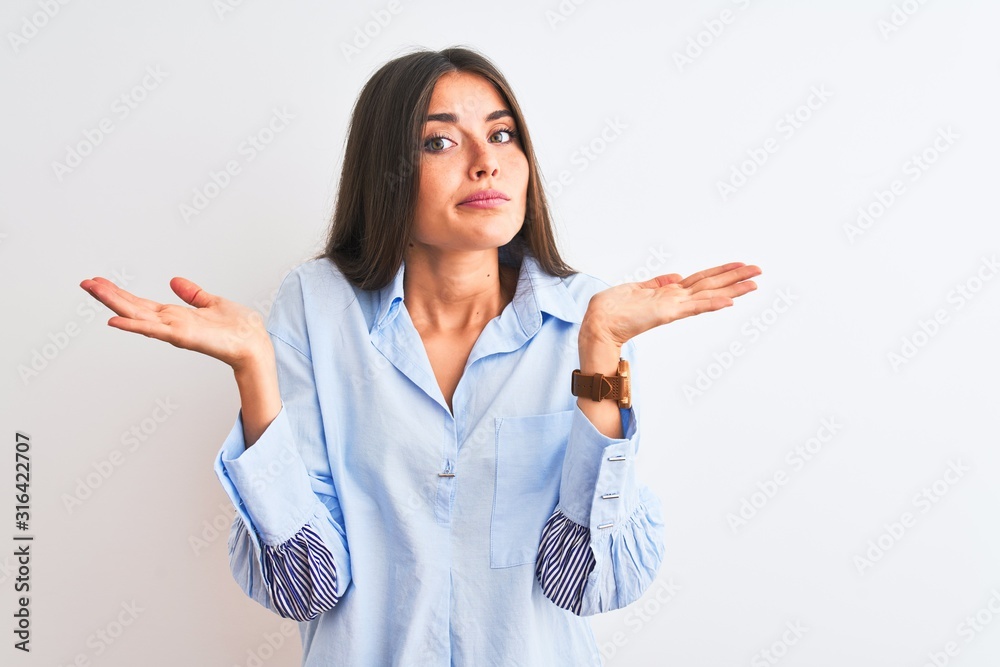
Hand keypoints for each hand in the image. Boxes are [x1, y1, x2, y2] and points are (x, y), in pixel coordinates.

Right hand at [79, 276, 272, 371]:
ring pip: (137, 315)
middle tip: (85, 282)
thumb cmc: (238, 328)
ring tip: (93, 290)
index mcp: (175, 315)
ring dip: (114, 303)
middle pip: (132, 307)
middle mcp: (170, 323)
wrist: (254, 343)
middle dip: (109, 295)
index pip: (141, 303)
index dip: (120, 293)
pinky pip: (154, 330)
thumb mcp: (212, 303)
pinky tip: (115, 321)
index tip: (99, 282)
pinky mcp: (182, 337)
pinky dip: (134, 326)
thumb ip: (192, 294)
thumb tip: (175, 281)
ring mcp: (174, 330)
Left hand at [581, 262, 761, 346]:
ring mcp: (673, 307)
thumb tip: (675, 275)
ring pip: (709, 294)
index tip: (740, 266)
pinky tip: (729, 300)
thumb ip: (656, 283)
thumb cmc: (612, 309)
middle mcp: (675, 300)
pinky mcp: (667, 313)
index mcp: (669, 293)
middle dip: (735, 278)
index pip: (701, 281)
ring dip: (732, 289)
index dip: (721, 273)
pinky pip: (694, 307)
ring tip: (754, 282)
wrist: (599, 324)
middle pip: (711, 285)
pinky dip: (711, 304)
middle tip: (759, 270)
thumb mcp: (636, 288)